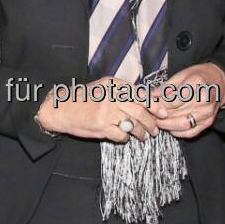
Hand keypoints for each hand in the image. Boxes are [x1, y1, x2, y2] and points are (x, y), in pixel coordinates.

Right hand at [35, 77, 158, 142]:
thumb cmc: (83, 99)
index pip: (141, 95)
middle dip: (151, 123)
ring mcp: (107, 112)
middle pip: (140, 111)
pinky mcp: (102, 127)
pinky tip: (125, 138)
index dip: (155, 105)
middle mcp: (111, 96)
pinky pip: (122, 135)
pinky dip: (126, 138)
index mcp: (113, 85)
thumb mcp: (103, 87)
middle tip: (155, 130)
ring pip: (133, 124)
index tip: (163, 113)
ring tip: (144, 136)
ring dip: (142, 133)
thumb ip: (122, 92)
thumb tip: (146, 100)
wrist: (61, 109)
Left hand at [149, 62, 224, 139]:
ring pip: (182, 125)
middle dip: (160, 116)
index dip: (160, 104)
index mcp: (197, 83)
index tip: (152, 105)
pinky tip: (170, 128)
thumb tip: (150, 96)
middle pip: (177, 112)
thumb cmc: (198, 76)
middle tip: (149, 116)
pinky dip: (178, 132)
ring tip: (157, 122)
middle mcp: (204, 99)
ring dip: (166, 125)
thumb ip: (166, 87)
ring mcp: (207, 112)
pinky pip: (190, 132)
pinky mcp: (208, 122)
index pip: (174, 99)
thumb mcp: (181, 74)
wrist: (219, 82)